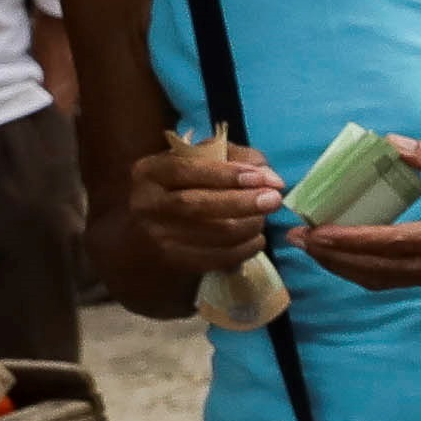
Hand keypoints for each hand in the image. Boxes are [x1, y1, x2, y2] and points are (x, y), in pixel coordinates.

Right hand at [128, 135, 281, 276]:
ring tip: (263, 218)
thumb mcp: (203, 160)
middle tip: (274, 200)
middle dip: (242, 203)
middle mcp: (147, 204)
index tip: (262, 178)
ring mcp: (158, 236)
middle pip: (198, 205)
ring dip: (248, 226)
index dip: (226, 174)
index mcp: (150, 172)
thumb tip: (271, 178)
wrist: (154, 226)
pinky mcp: (174, 261)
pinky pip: (216, 258)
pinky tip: (256, 240)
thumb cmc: (187, 184)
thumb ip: (238, 159)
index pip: (186, 171)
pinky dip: (244, 250)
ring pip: (212, 234)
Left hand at [294, 137, 420, 289]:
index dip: (347, 240)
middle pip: (371, 267)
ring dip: (341, 266)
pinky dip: (360, 271)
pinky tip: (342, 258)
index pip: (385, 243)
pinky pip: (388, 280)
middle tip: (298, 238)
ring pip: (376, 279)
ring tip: (312, 249)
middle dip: (331, 255)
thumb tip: (391, 143)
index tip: (315, 231)